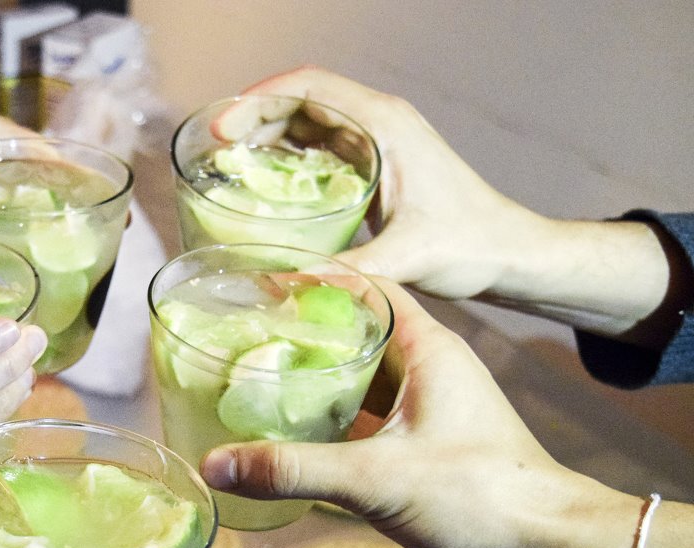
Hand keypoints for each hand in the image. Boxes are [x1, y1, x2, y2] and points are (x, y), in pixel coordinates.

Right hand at [199, 278, 640, 547]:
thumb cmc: (479, 494)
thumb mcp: (374, 477)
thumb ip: (291, 468)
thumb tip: (214, 465)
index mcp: (427, 348)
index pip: (365, 286)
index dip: (313, 280)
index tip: (260, 284)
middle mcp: (429, 369)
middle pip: (355, 331)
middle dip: (301, 333)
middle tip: (243, 336)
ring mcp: (428, 409)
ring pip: (359, 379)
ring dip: (314, 381)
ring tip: (255, 381)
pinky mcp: (425, 446)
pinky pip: (366, 421)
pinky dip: (330, 422)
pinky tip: (292, 436)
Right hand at [238, 65, 548, 300]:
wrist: (509, 252)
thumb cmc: (471, 244)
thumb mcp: (406, 259)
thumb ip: (346, 270)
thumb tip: (284, 283)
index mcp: (385, 125)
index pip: (310, 87)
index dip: (259, 100)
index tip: (223, 127)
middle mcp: (380, 122)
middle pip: (302, 98)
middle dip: (253, 115)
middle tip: (215, 148)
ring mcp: (380, 139)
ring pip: (310, 119)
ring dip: (268, 133)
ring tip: (230, 163)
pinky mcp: (378, 161)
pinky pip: (322, 144)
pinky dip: (289, 154)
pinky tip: (267, 183)